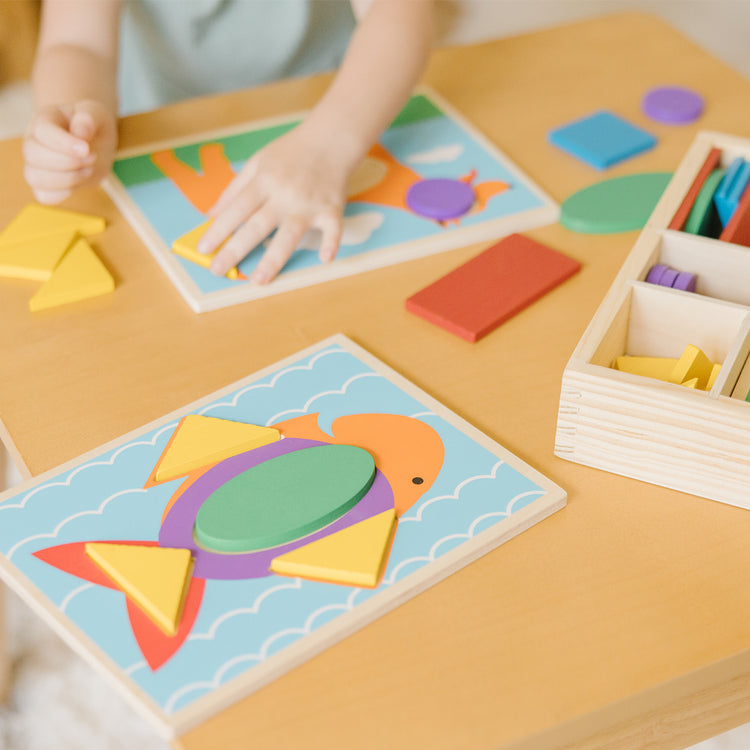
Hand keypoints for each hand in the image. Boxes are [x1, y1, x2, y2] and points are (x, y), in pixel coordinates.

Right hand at [23, 100, 116, 203]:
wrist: (95, 144)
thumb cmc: (92, 126)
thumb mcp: (95, 113)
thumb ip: (88, 118)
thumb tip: (80, 135)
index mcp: (43, 120)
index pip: (43, 132)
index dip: (64, 143)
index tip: (87, 149)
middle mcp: (33, 142)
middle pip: (34, 155)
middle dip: (69, 162)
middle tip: (92, 157)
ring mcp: (36, 165)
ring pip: (35, 178)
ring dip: (67, 179)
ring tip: (87, 169)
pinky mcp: (45, 185)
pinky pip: (45, 196)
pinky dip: (64, 194)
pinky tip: (78, 182)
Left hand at [199, 123, 354, 282]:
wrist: (331, 138)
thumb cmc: (291, 152)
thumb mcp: (257, 162)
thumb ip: (235, 189)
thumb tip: (211, 215)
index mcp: (264, 181)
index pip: (236, 209)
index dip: (219, 230)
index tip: (204, 248)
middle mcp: (284, 194)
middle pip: (257, 225)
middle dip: (235, 249)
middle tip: (217, 269)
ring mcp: (309, 204)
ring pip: (289, 234)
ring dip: (274, 258)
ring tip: (259, 279)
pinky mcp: (332, 209)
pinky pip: (332, 230)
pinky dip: (330, 243)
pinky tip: (324, 259)